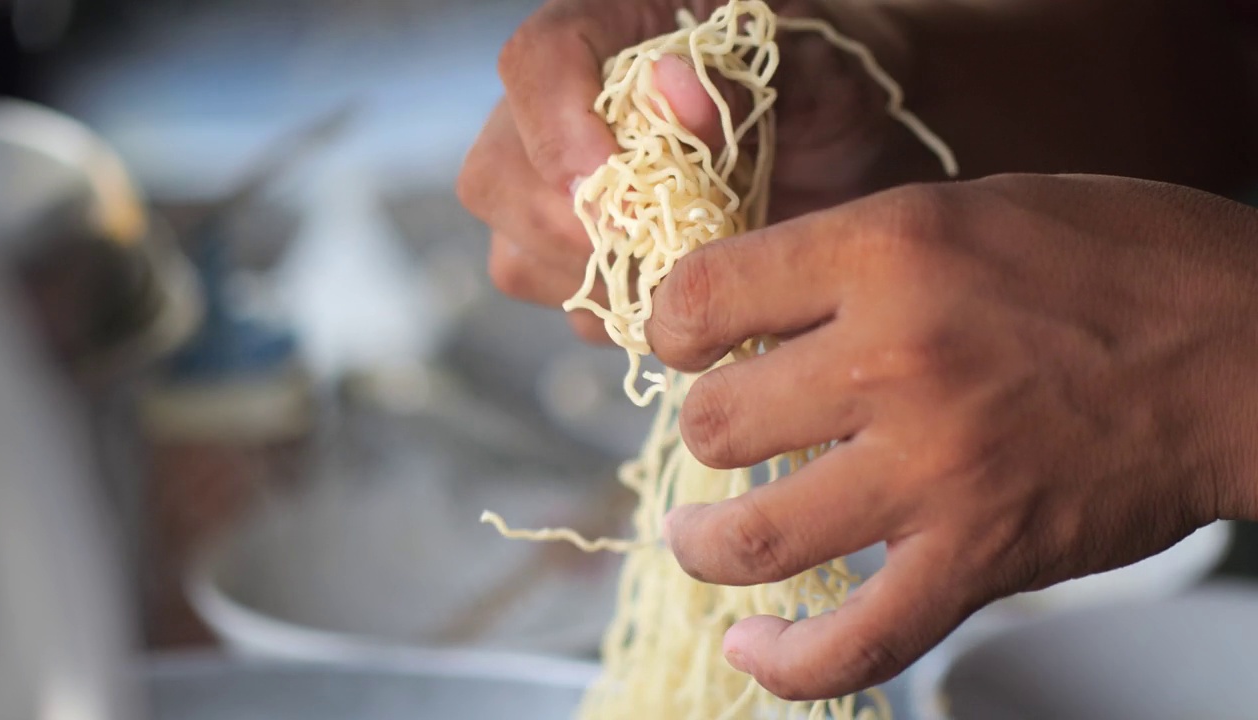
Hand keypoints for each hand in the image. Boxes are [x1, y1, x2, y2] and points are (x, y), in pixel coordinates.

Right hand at [457, 0, 941, 341]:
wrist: (858, 153)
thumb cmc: (833, 88)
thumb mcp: (814, 68)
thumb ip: (738, 73)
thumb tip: (666, 91)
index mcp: (611, 29)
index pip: (535, 60)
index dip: (556, 125)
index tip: (610, 182)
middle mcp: (565, 111)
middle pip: (496, 173)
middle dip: (571, 228)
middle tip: (660, 246)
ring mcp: (563, 192)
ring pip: (518, 254)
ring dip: (602, 279)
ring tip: (690, 266)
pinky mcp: (585, 261)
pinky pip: (569, 306)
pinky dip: (626, 314)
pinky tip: (688, 292)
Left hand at [656, 174, 1257, 699]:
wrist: (1247, 347)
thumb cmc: (1116, 263)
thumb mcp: (963, 208)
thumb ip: (849, 255)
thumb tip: (749, 303)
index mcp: (888, 250)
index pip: (701, 295)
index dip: (671, 324)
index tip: (685, 341)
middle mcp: (898, 358)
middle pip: (714, 423)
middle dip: (702, 429)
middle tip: (729, 428)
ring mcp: (936, 470)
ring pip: (754, 538)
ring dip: (703, 545)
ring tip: (699, 536)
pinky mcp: (981, 557)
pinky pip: (856, 644)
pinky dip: (786, 662)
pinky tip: (751, 647)